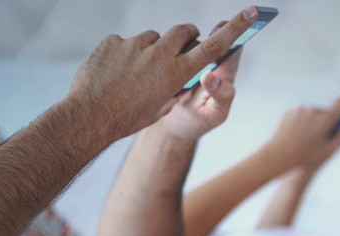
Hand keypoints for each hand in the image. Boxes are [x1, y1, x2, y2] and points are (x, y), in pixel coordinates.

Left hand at [66, 7, 256, 140]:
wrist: (89, 117)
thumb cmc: (128, 119)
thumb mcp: (160, 108)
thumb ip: (173, 85)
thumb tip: (178, 72)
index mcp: (176, 73)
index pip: (213, 46)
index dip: (235, 28)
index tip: (251, 12)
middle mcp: (158, 54)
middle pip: (183, 31)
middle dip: (186, 36)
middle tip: (183, 45)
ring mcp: (134, 45)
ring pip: (151, 39)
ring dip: (150, 51)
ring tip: (134, 74)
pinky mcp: (112, 42)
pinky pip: (124, 44)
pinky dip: (123, 56)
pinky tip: (113, 75)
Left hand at [262, 98, 339, 175]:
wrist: (279, 155)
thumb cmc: (305, 156)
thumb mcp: (327, 151)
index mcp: (325, 120)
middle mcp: (314, 111)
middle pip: (325, 111)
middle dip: (326, 120)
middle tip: (322, 134)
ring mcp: (301, 110)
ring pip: (312, 113)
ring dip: (313, 122)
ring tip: (306, 138)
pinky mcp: (291, 111)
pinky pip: (300, 114)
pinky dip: (301, 122)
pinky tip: (297, 134)